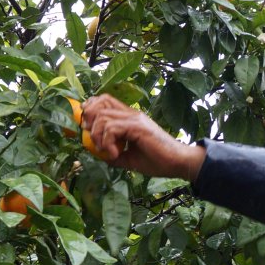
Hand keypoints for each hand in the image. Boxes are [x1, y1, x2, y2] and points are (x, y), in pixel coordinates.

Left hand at [81, 95, 204, 181]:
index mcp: (130, 118)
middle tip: (93, 140)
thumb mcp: (129, 158)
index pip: (105, 101)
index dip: (91, 108)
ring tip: (107, 152)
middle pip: (101, 102)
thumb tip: (97, 154)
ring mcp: (135, 119)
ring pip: (103, 117)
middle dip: (89, 120)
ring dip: (98, 137)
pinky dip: (107, 143)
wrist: (178, 163)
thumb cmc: (157, 161)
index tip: (86, 127)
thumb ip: (113, 154)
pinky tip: (115, 155)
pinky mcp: (137, 127)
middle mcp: (132, 114)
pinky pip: (112, 129)